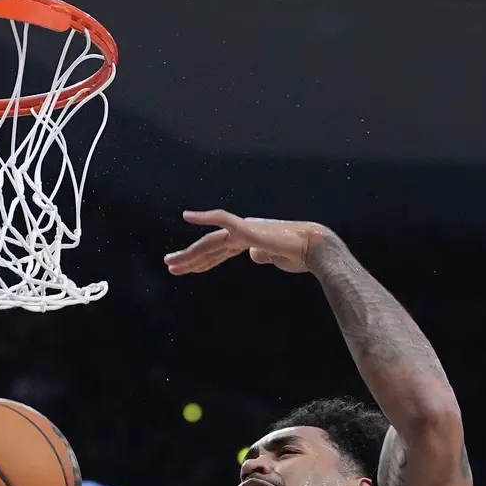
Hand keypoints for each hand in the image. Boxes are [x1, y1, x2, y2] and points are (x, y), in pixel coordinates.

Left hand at [164, 211, 333, 275]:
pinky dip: (206, 217)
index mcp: (249, 241)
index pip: (220, 252)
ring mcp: (245, 230)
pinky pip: (223, 220)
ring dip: (190, 253)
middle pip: (210, 246)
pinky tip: (187, 216)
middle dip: (189, 257)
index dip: (202, 261)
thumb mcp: (278, 260)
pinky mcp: (248, 230)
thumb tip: (254, 255)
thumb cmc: (301, 256)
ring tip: (171, 262)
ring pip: (210, 241)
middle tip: (169, 266)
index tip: (187, 270)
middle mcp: (244, 233)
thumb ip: (264, 256)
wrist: (315, 248)